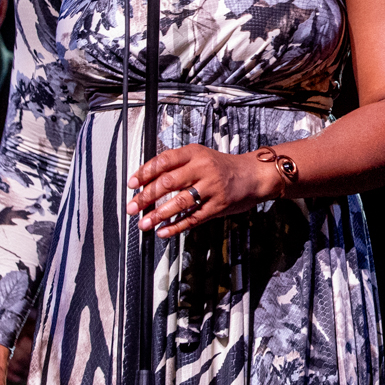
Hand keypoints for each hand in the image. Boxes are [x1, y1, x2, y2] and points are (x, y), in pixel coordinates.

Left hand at [125, 143, 288, 238]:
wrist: (253, 175)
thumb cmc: (222, 167)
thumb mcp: (200, 157)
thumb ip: (177, 166)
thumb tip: (146, 181)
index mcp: (194, 153)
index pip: (164, 160)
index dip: (144, 172)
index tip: (132, 184)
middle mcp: (203, 168)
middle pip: (168, 182)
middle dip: (146, 197)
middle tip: (132, 207)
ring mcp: (212, 187)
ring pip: (180, 201)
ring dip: (159, 215)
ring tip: (144, 223)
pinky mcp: (219, 205)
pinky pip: (194, 218)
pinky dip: (177, 226)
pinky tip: (164, 231)